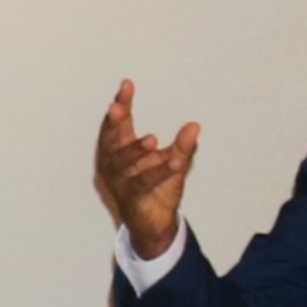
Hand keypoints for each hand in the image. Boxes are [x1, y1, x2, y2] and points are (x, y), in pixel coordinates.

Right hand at [93, 81, 199, 258]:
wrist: (155, 221)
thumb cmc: (157, 186)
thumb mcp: (173, 161)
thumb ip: (183, 145)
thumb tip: (195, 125)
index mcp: (120, 149)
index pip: (118, 123)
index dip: (121, 104)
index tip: (127, 84)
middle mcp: (114, 163)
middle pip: (111, 140)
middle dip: (114, 123)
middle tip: (118, 108)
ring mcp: (120, 181)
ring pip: (123, 163)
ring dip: (135, 150)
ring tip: (152, 138)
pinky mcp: (130, 197)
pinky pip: (143, 183)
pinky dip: (159, 172)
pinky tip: (175, 161)